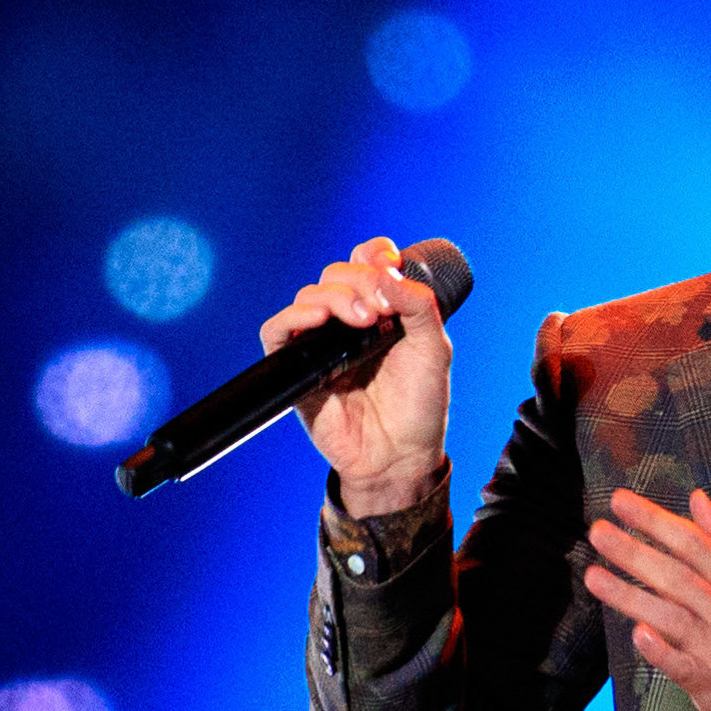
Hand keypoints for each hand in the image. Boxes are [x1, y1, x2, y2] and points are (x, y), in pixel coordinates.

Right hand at [262, 240, 453, 516]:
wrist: (401, 456)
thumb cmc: (419, 406)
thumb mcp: (433, 348)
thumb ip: (418, 304)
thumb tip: (385, 272)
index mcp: (381, 311)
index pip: (366, 261)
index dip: (374, 253)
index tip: (390, 264)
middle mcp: (349, 322)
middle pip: (336, 273)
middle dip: (358, 282)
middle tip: (380, 313)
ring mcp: (322, 343)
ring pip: (309, 295)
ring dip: (334, 297)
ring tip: (362, 321)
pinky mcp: (299, 368)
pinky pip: (277, 331)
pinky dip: (292, 317)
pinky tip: (318, 319)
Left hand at [583, 489, 710, 710]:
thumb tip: (697, 500)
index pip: (696, 546)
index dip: (657, 522)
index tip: (620, 502)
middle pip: (680, 578)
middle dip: (636, 553)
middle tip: (598, 532)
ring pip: (674, 619)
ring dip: (632, 597)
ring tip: (594, 576)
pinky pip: (684, 668)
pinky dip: (662, 652)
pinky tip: (638, 635)